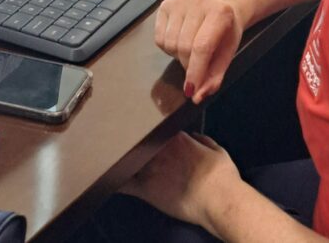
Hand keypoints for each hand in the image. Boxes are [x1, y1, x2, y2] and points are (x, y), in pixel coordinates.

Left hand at [121, 132, 244, 234]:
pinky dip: (116, 180)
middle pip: (141, 142)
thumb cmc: (222, 175)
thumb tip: (194, 137)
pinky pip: (125, 184)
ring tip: (113, 155)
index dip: (153, 133)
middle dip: (136, 142)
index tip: (149, 132)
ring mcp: (151, 168)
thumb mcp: (218, 151)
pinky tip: (107, 178)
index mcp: (177, 138)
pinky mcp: (146, 189)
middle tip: (129, 141)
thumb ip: (203, 140)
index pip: (158, 130)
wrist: (218, 199)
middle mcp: (160, 150)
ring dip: (124, 157)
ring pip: (131, 159)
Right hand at [155, 0, 243, 102]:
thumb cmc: (225, 33)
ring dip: (177, 56)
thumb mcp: (227, 55)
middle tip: (195, 66)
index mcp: (220, 13)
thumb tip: (197, 96)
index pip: (202, 47)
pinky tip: (178, 41)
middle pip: (183, 46)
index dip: (195, 72)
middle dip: (187, 65)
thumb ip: (214, 77)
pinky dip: (167, 47)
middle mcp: (198, 2)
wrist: (221, 8)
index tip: (191, 90)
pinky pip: (158, 37)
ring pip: (169, 43)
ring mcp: (180, 1)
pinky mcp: (166, 4)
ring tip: (188, 51)